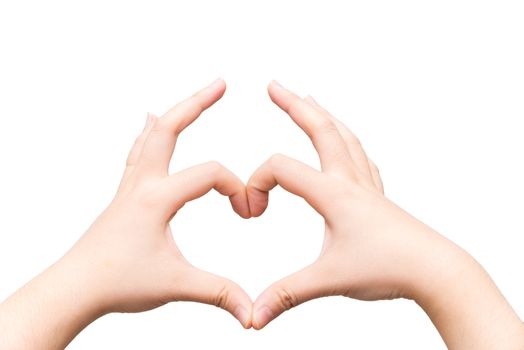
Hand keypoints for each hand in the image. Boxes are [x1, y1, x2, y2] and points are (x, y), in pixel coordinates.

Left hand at [0, 78, 252, 349]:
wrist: (75, 289)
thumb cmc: (118, 284)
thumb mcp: (177, 284)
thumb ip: (220, 293)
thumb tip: (253, 313)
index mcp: (156, 198)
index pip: (209, 174)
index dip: (237, 189)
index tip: (248, 214)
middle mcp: (141, 183)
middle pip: (169, 129)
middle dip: (196, 103)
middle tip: (220, 83)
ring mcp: (130, 186)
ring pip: (151, 137)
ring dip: (175, 114)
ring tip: (194, 96)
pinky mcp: (125, 195)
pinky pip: (138, 153)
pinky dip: (150, 134)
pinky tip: (148, 124)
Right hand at [247, 81, 523, 348]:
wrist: (435, 271)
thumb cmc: (388, 269)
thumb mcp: (329, 280)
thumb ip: (286, 294)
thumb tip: (253, 318)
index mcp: (334, 194)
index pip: (282, 169)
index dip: (256, 184)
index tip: (252, 213)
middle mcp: (350, 181)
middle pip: (321, 129)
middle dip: (293, 105)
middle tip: (274, 85)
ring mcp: (366, 185)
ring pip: (343, 137)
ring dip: (322, 115)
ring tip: (308, 99)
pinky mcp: (376, 196)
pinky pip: (359, 157)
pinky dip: (346, 141)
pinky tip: (345, 144)